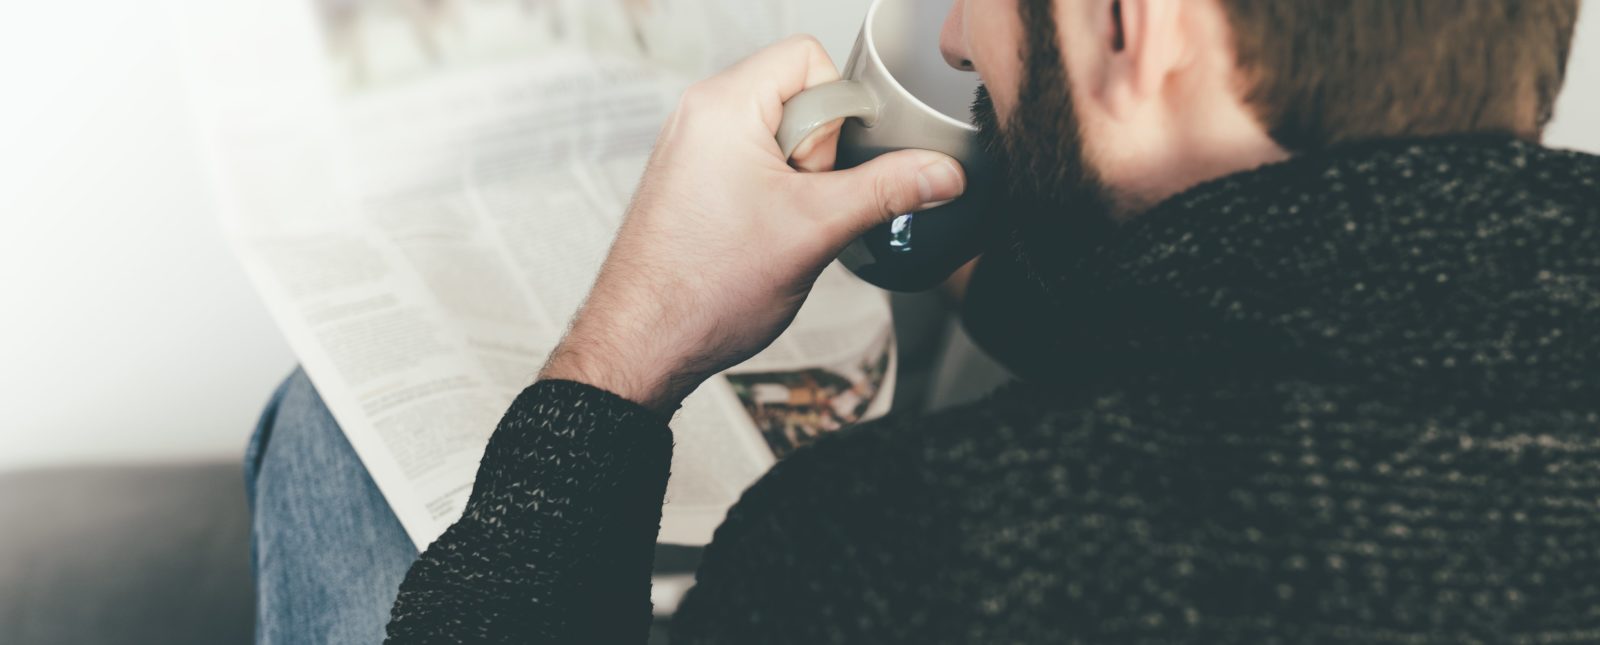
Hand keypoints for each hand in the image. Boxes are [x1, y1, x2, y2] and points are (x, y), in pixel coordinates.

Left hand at [540, 36, 966, 412]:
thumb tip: (942, 174)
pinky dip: (775, 193)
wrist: (642, 345)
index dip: (837, 111)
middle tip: (803, 202)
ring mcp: (693, 147)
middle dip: (819, 151)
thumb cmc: (701, 289)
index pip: (809, 58)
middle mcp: (701, 114)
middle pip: (797, 95)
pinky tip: (766, 237)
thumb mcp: (816, 231)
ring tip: (782, 224)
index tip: (827, 169)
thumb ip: (888, 192)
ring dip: (799, 178)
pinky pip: (754, 160)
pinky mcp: (693, 179)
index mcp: (723, 105)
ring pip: (779, 133)